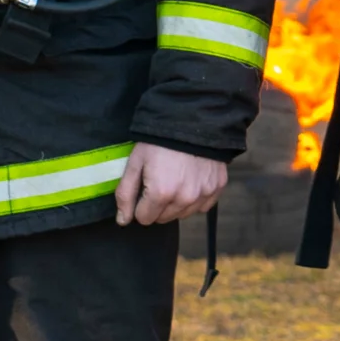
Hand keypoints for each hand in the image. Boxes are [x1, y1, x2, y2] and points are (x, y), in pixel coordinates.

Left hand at [114, 142, 228, 226]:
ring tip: (175, 178)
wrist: (192, 119)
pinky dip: (195, 198)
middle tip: (159, 179)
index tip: (144, 187)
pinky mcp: (217, 187)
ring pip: (182, 214)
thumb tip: (122, 220)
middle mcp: (185, 198)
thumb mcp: (135, 162)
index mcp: (161, 193)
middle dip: (157, 204)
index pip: (144, 218)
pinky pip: (202, 206)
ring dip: (176, 202)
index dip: (140, 204)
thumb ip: (126, 194)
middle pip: (163, 218)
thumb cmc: (160, 140)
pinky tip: (190, 180)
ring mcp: (203, 194)